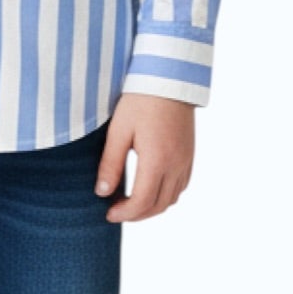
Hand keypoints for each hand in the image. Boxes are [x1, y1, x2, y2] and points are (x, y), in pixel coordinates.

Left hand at [94, 93, 195, 221]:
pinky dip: (166, 195)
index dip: (124, 213)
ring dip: (152, 207)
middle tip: (116, 212)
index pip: (142, 201)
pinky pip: (181, 185)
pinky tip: (150, 188)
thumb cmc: (140, 100)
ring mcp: (186, 160)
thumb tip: (102, 192)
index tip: (108, 214)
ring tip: (131, 202)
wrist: (168, 78)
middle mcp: (176, 164)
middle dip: (137, 215)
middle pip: (159, 205)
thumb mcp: (119, 130)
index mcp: (157, 160)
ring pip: (172, 198)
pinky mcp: (189, 154)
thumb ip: (110, 163)